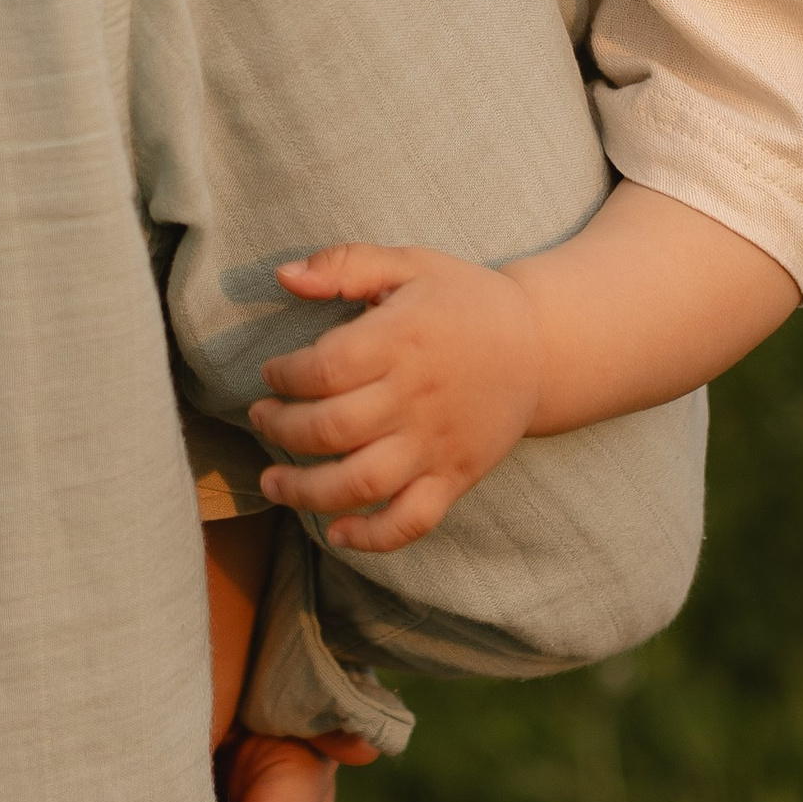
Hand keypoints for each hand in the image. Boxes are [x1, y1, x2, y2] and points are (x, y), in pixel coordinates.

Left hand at [247, 243, 541, 553]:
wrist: (541, 345)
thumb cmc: (463, 301)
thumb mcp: (408, 264)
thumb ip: (344, 264)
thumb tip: (283, 276)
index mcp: (401, 340)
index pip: (324, 369)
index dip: (284, 376)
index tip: (272, 375)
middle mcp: (415, 398)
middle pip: (330, 429)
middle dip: (281, 429)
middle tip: (262, 419)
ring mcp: (435, 444)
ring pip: (360, 484)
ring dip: (304, 491)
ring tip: (272, 482)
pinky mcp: (454, 477)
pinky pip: (411, 521)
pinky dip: (371, 538)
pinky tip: (336, 533)